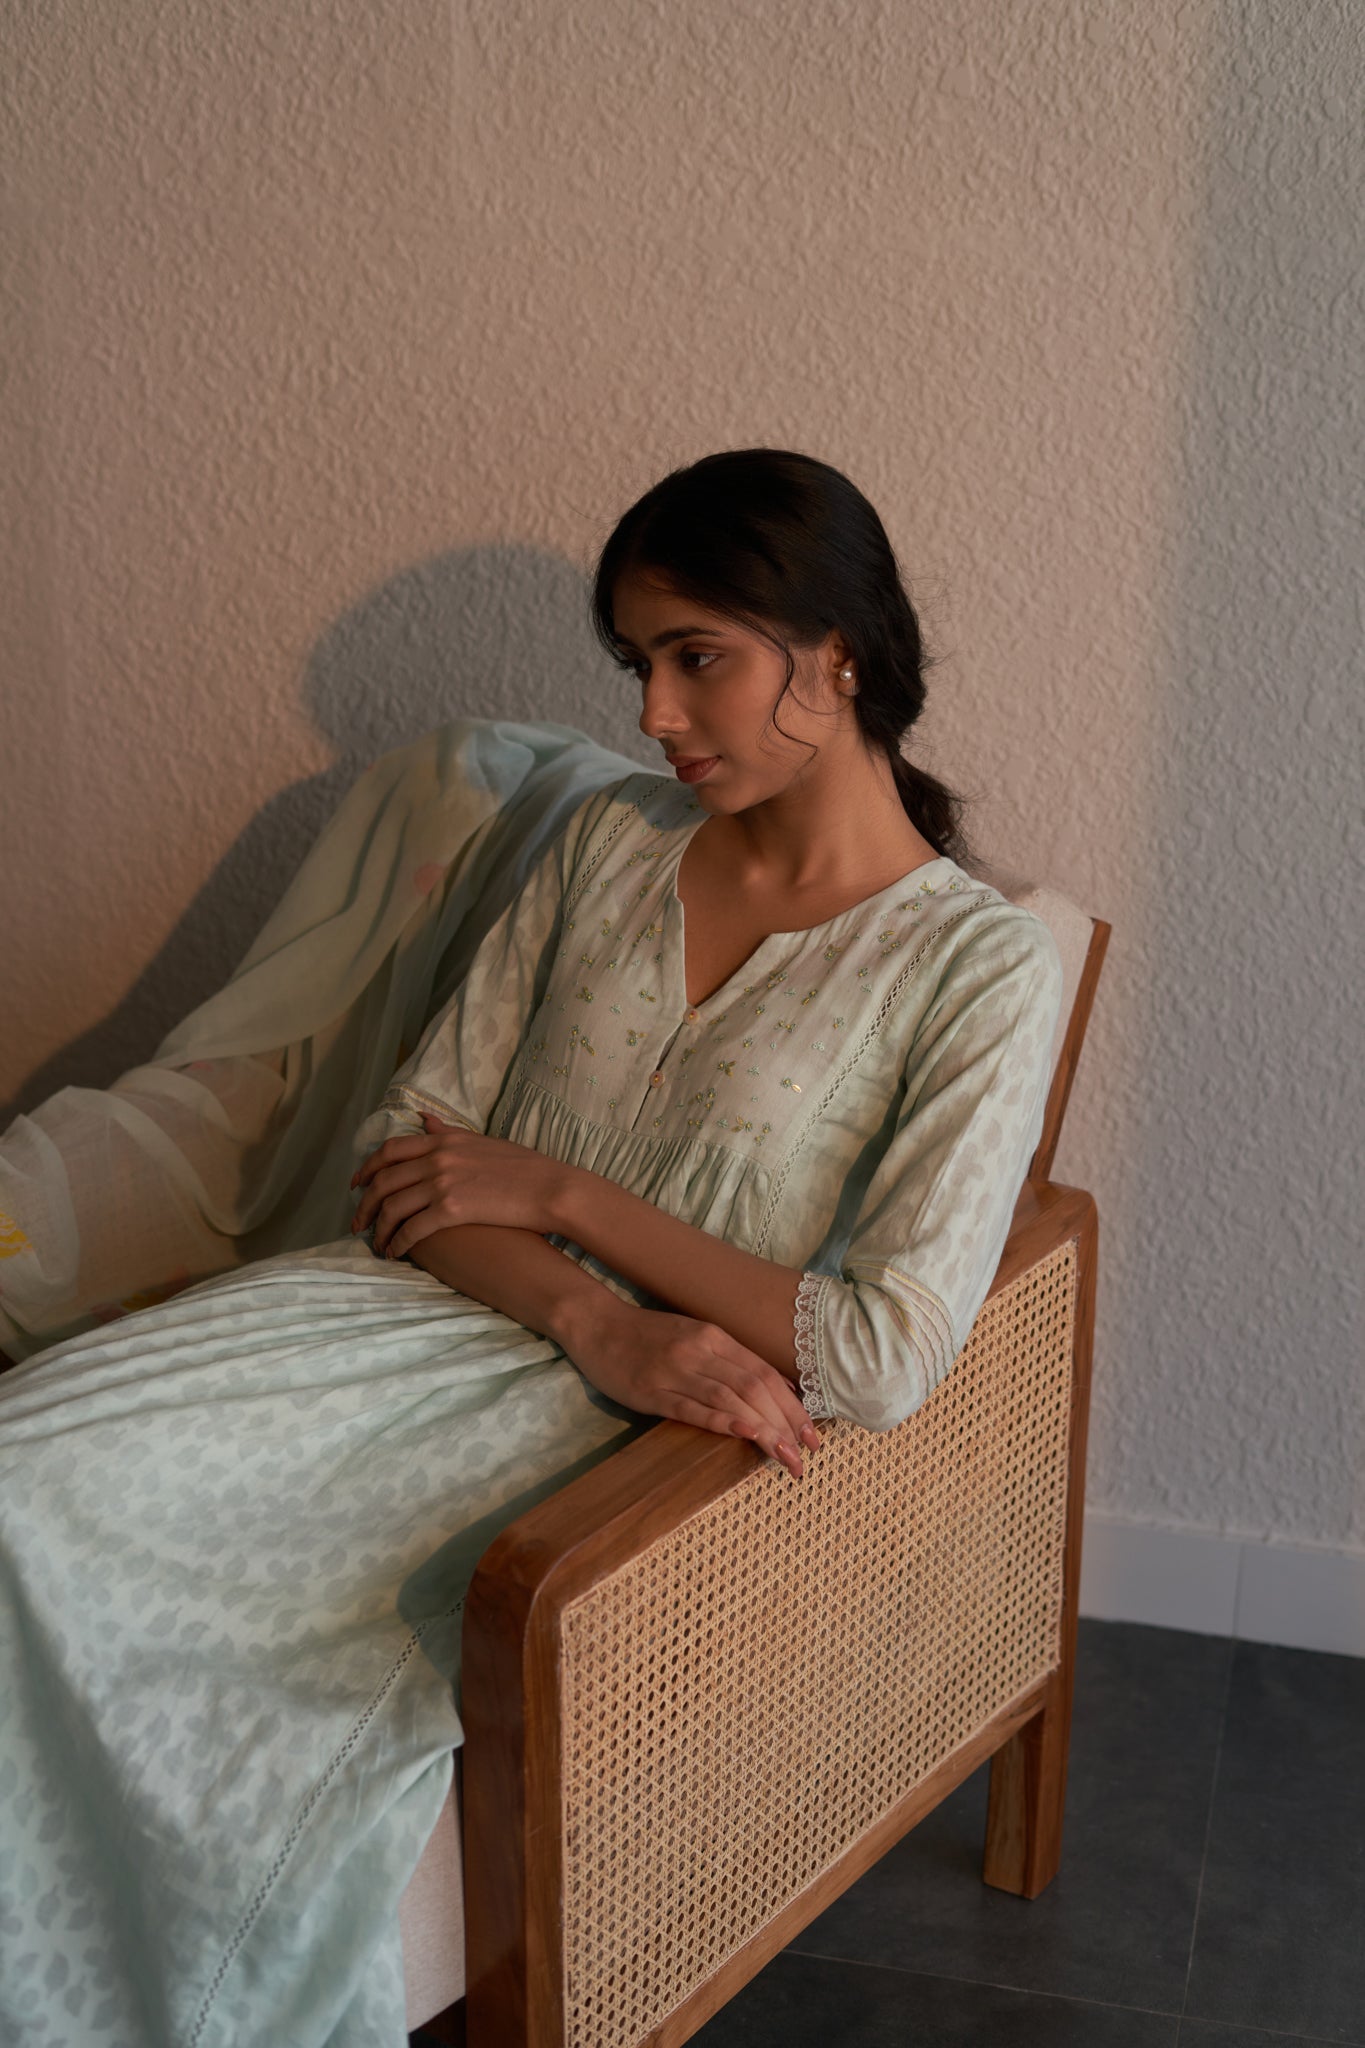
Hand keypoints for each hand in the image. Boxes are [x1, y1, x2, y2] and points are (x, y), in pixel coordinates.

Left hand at [350, 1114, 564, 1258]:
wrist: (552, 1188)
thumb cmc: (526, 1168)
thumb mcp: (482, 1141)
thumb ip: (448, 1132)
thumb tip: (424, 1119)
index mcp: (444, 1140)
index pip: (390, 1151)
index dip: (367, 1169)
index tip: (357, 1185)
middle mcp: (437, 1158)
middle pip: (383, 1180)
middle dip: (364, 1204)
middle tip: (357, 1223)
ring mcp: (443, 1183)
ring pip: (392, 1207)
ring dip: (378, 1229)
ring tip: (376, 1245)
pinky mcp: (452, 1210)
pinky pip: (412, 1229)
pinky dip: (398, 1243)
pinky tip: (396, 1254)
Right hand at [560, 1295, 821, 1480]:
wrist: (597, 1324)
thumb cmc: (648, 1336)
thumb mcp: (696, 1339)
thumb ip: (731, 1362)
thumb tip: (775, 1389)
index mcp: (716, 1338)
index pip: (766, 1374)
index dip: (794, 1407)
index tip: (812, 1437)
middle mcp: (702, 1350)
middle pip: (756, 1388)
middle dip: (786, 1425)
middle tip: (804, 1459)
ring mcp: (677, 1370)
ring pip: (731, 1398)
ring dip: (764, 1429)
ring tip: (785, 1457)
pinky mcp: (652, 1390)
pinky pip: (693, 1407)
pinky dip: (723, 1420)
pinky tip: (745, 1433)